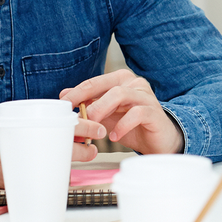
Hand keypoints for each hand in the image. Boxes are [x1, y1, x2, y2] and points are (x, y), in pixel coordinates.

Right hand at [0, 115, 104, 187]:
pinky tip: (58, 173)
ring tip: (79, 157)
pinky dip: (53, 176)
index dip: (87, 127)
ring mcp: (25, 166)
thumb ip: (33, 120)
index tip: (98, 129)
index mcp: (28, 126)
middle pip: (69, 149)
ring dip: (71, 162)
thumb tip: (60, 120)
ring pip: (59, 166)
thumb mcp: (11, 120)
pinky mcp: (19, 181)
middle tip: (92, 149)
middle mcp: (29, 147)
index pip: (67, 125)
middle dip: (86, 150)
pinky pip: (42, 180)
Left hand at [60, 70, 184, 154]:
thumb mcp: (106, 114)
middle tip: (77, 117)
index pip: (94, 82)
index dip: (77, 92)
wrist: (158, 140)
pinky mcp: (154, 112)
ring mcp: (145, 96)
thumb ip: (89, 103)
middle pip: (107, 86)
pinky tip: (114, 137)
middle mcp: (134, 83)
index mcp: (121, 80)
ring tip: (94, 126)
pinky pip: (136, 113)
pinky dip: (122, 125)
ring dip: (102, 109)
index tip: (64, 103)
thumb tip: (65, 94)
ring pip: (120, 94)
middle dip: (88, 100)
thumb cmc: (132, 125)